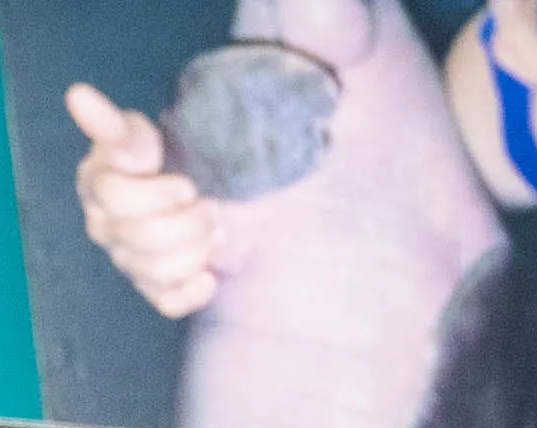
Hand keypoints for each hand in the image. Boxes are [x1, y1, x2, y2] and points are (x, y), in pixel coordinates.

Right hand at [68, 80, 222, 317]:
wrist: (182, 182)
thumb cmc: (152, 157)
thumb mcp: (135, 134)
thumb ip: (109, 124)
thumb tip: (77, 95)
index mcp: (96, 189)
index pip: (116, 200)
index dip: (157, 195)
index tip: (186, 184)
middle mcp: (106, 230)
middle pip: (141, 240)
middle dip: (186, 223)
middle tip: (211, 206)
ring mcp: (127, 262)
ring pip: (156, 272)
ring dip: (197, 251)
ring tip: (216, 230)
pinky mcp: (152, 288)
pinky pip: (167, 304)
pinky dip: (192, 292)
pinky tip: (209, 274)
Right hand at [90, 0, 504, 427]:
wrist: (434, 226)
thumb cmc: (403, 132)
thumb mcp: (366, 57)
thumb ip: (325, 14)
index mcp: (208, 115)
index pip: (116, 128)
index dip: (107, 135)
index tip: (145, 143)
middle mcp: (193, 165)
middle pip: (101, 195)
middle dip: (142, 207)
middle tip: (206, 205)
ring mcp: (200, 223)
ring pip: (122, 246)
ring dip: (165, 251)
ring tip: (222, 241)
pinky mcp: (217, 273)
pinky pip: (154, 290)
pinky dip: (175, 290)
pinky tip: (218, 279)